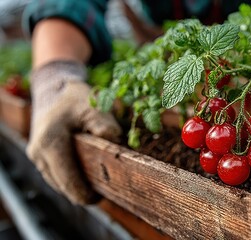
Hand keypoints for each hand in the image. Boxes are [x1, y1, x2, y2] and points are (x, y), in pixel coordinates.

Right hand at [27, 61, 121, 204]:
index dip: (87, 193)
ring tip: (101, 183)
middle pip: (63, 187)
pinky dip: (71, 179)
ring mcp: (36, 156)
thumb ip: (106, 128)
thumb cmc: (77, 98)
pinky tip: (88, 175)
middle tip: (108, 191)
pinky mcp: (39, 157)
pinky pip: (56, 176)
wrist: (55, 89)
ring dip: (77, 186)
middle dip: (85, 192)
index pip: (69, 180)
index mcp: (50, 142)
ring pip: (59, 184)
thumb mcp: (95, 107)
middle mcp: (38, 152)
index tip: (105, 196)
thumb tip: (115, 148)